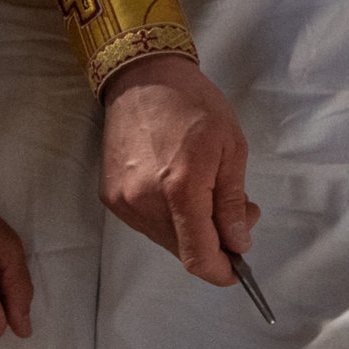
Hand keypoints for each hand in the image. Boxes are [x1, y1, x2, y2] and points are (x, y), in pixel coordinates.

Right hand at [97, 52, 259, 284]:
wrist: (142, 77)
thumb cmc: (194, 104)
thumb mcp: (232, 147)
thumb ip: (233, 202)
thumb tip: (238, 243)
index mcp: (180, 189)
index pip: (198, 256)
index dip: (221, 271)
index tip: (238, 268)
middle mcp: (145, 202)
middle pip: (182, 251)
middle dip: (214, 243)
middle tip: (239, 211)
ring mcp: (123, 202)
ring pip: (165, 239)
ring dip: (191, 230)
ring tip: (209, 192)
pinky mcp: (110, 196)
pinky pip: (147, 224)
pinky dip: (169, 218)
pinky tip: (179, 188)